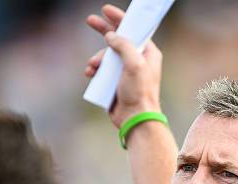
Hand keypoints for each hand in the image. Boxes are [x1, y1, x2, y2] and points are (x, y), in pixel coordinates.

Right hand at [85, 5, 162, 127]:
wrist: (134, 119)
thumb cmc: (139, 93)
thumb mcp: (134, 65)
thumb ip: (123, 46)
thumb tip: (111, 36)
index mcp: (147, 54)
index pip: (134, 30)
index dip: (120, 19)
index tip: (106, 10)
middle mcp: (137, 60)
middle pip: (118, 40)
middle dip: (104, 31)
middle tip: (90, 20)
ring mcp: (125, 71)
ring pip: (106, 56)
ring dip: (97, 58)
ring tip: (93, 67)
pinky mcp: (115, 82)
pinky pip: (102, 70)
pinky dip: (94, 70)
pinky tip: (90, 74)